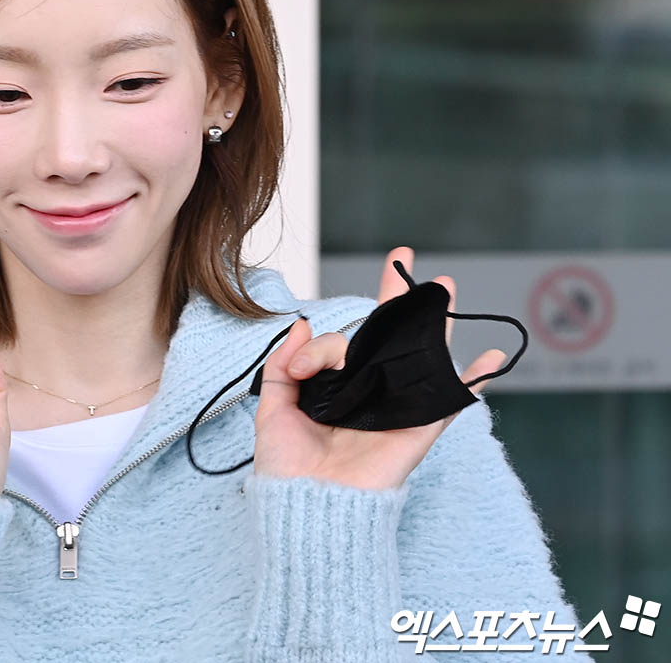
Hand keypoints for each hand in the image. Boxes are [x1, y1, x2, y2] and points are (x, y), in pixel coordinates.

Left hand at [252, 246, 505, 490]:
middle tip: (404, 258)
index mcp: (334, 388)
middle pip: (388, 339)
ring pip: (421, 357)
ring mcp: (395, 407)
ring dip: (436, 323)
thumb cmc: (287, 467)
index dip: (325, 342)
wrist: (306, 507)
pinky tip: (491, 356)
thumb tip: (303, 325)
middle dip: (398, 299)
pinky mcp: (417, 427)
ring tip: (446, 286)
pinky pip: (451, 400)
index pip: (341, 344)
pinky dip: (475, 380)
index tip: (304, 365)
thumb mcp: (273, 407)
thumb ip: (283, 365)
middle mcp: (368, 393)